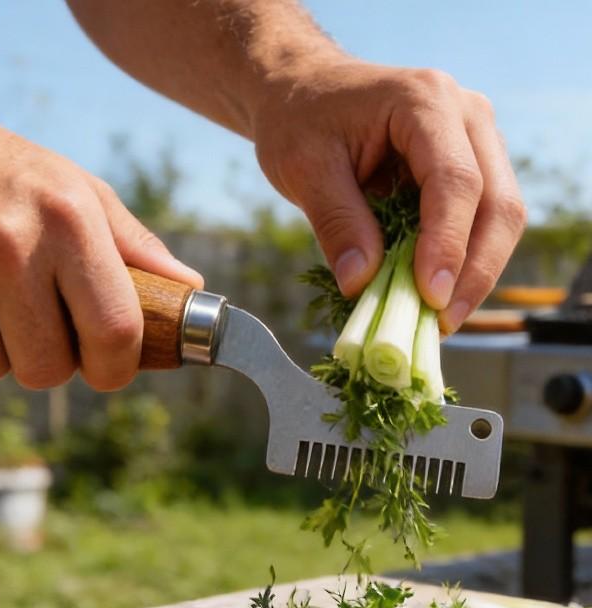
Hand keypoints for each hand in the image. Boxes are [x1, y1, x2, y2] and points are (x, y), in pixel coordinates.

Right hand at [0, 90, 201, 389]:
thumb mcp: (72, 187)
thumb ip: (134, 243)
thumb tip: (190, 288)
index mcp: (69, 218)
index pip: (116, 330)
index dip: (116, 367)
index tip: (105, 368)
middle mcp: (12, 245)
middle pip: (48, 369)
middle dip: (46, 362)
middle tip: (32, 326)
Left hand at [252, 56, 526, 332]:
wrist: (306, 93)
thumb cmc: (301, 121)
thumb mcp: (304, 169)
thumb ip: (336, 223)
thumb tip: (362, 283)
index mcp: (426, 101)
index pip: (455, 181)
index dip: (447, 245)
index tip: (429, 297)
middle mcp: (466, 117)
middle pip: (497, 204)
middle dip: (474, 271)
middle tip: (441, 323)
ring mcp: (474, 142)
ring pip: (498, 218)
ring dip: (473, 274)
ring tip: (437, 320)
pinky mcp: (468, 168)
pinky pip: (478, 223)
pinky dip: (461, 264)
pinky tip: (433, 298)